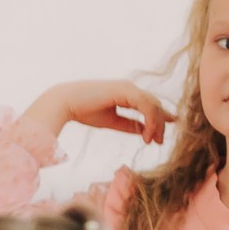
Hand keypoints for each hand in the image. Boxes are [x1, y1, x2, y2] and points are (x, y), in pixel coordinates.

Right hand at [30, 79, 170, 144]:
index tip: (164, 132)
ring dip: (156, 124)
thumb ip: (129, 125)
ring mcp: (128, 87)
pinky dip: (150, 120)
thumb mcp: (112, 121)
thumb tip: (145, 132)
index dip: (159, 118)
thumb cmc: (83, 111)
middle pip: (154, 104)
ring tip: (152, 141)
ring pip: (153, 104)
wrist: (64, 102)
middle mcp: (129, 87)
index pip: (148, 104)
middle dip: (160, 123)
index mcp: (125, 93)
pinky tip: (147, 135)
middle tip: (160, 142)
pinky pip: (146, 105)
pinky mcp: (126, 90)